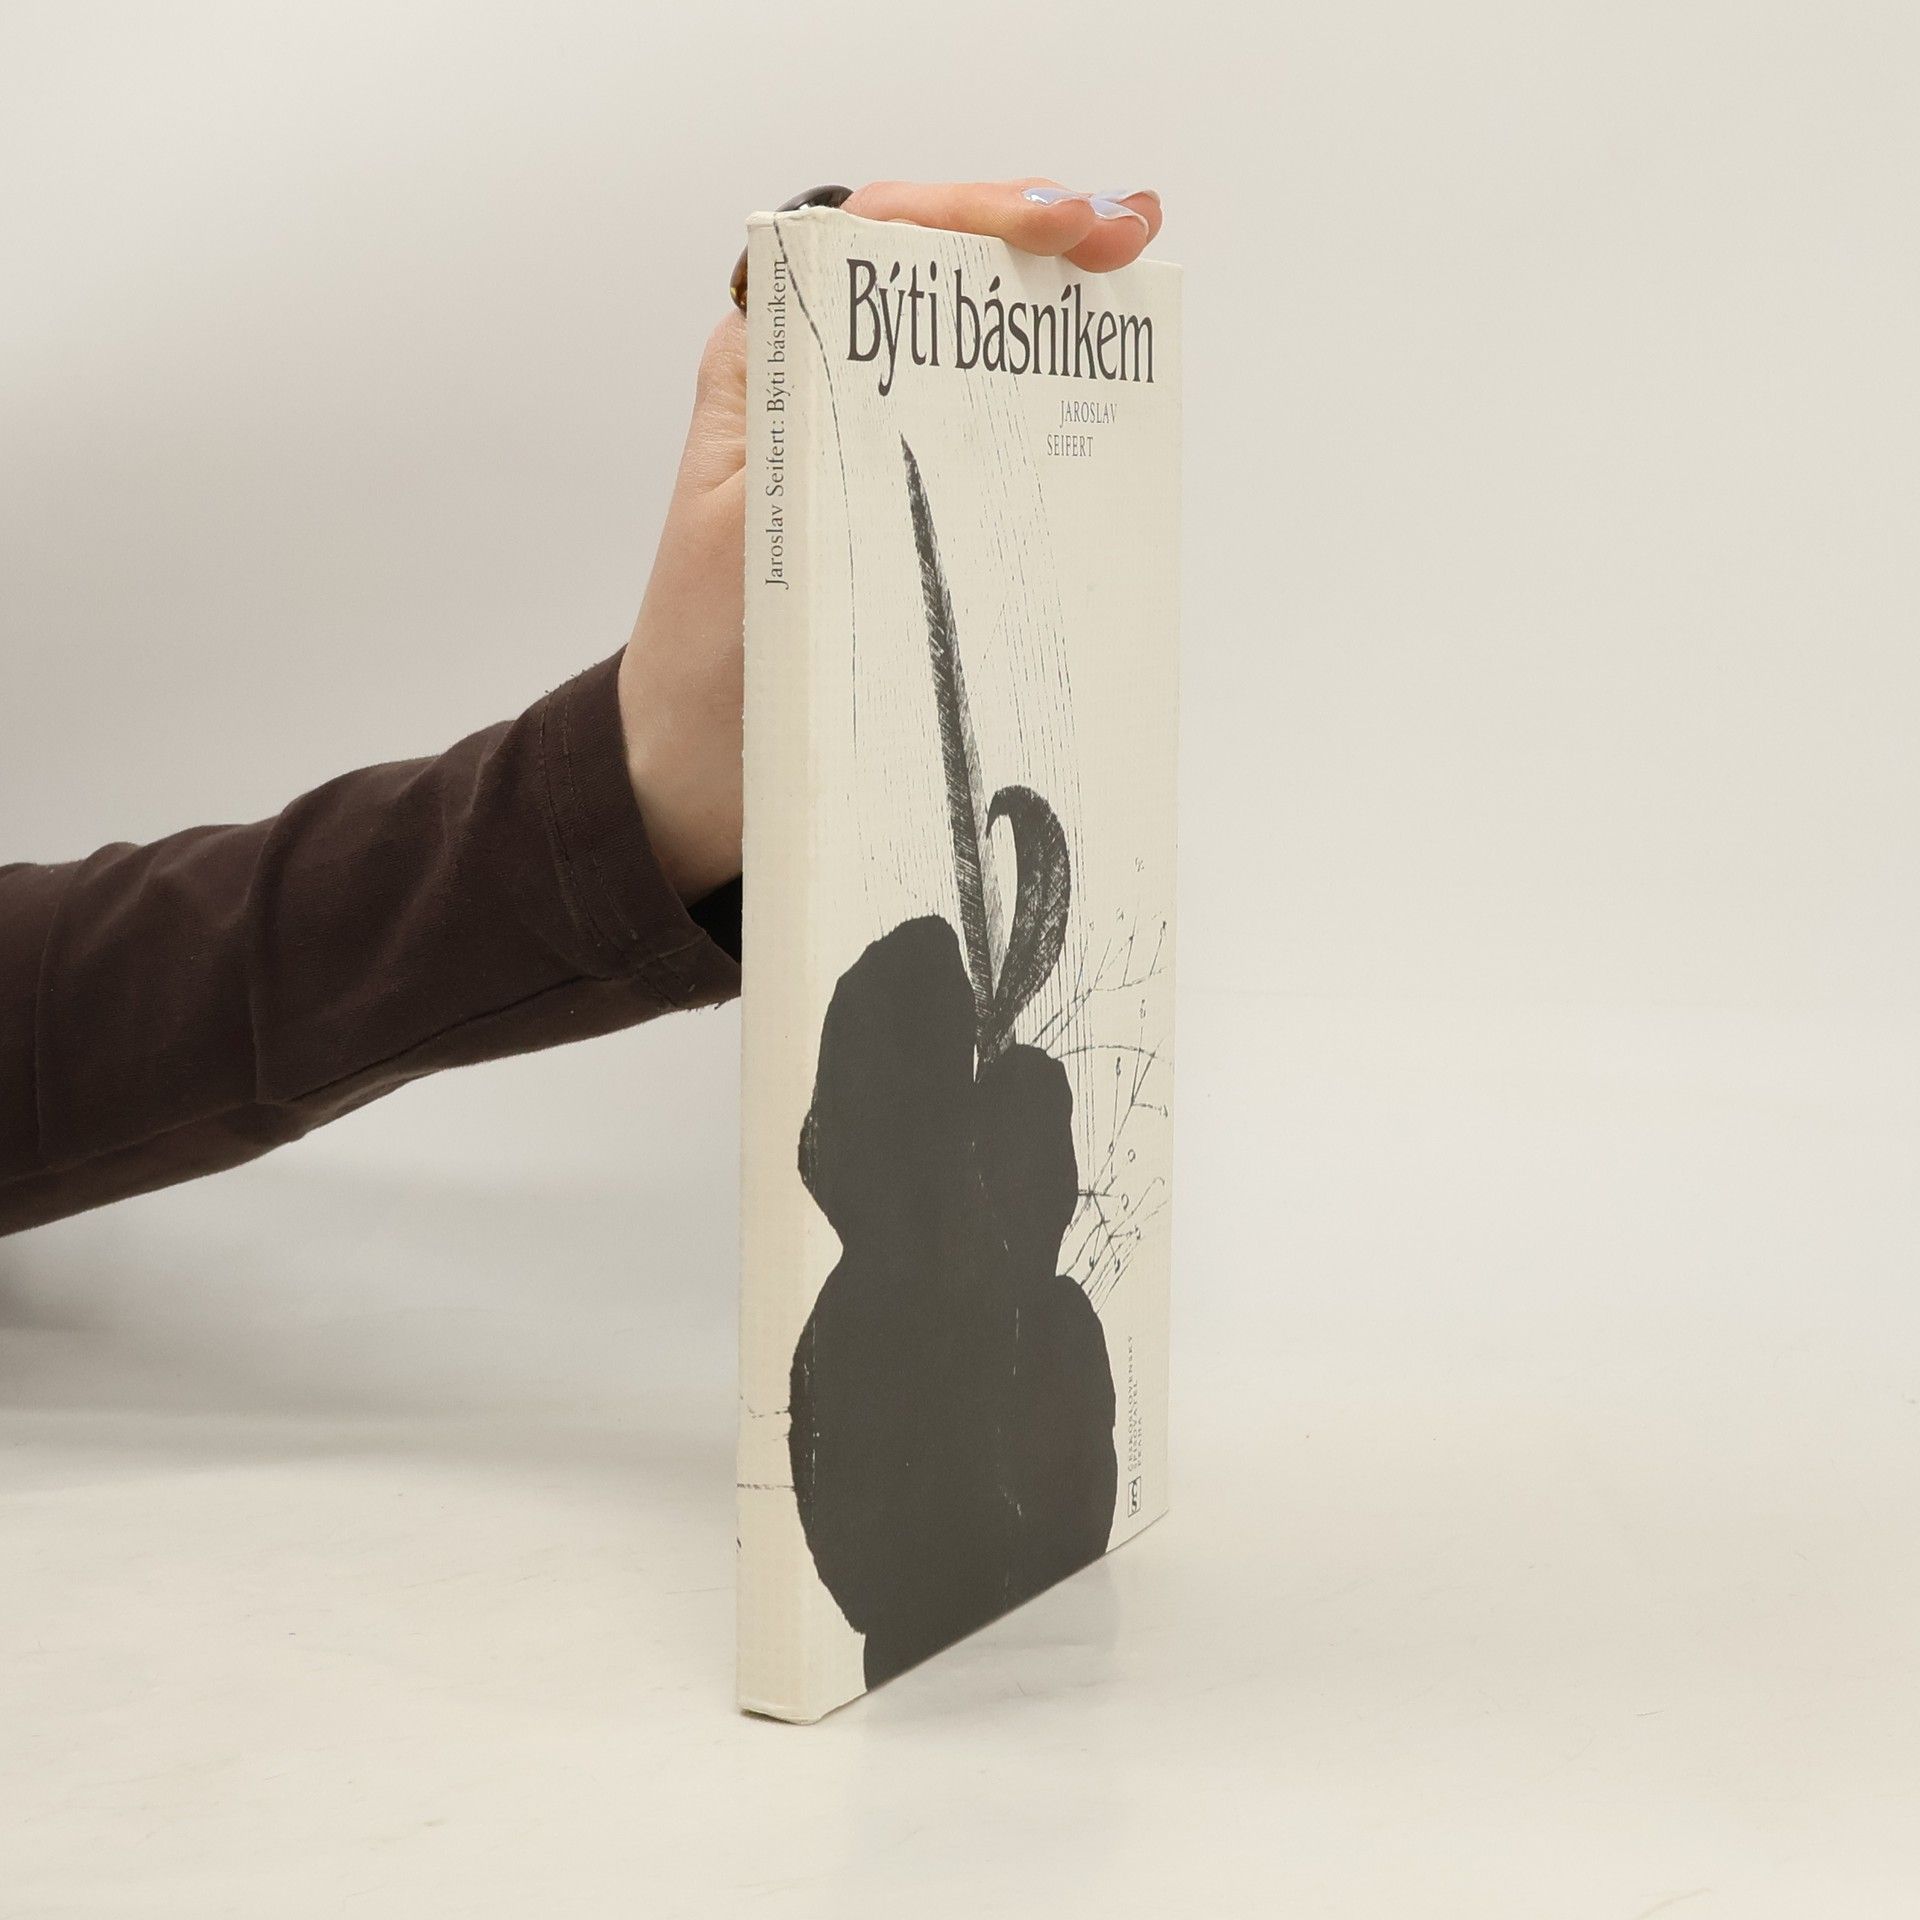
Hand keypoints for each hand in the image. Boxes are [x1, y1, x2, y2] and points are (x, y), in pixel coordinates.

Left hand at [616, 179, 1163, 903]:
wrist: (698, 774)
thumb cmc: (707, 664)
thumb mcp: (753, 535)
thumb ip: (807, 438)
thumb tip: (897, 352)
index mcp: (768, 369)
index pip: (868, 240)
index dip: (967, 212)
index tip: (1057, 224)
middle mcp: (819, 392)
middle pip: (932, 275)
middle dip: (1031, 237)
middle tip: (1124, 235)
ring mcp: (867, 452)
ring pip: (966, 348)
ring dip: (1047, 314)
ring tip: (1127, 290)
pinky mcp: (902, 515)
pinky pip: (980, 440)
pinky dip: (1042, 411)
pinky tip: (1100, 405)